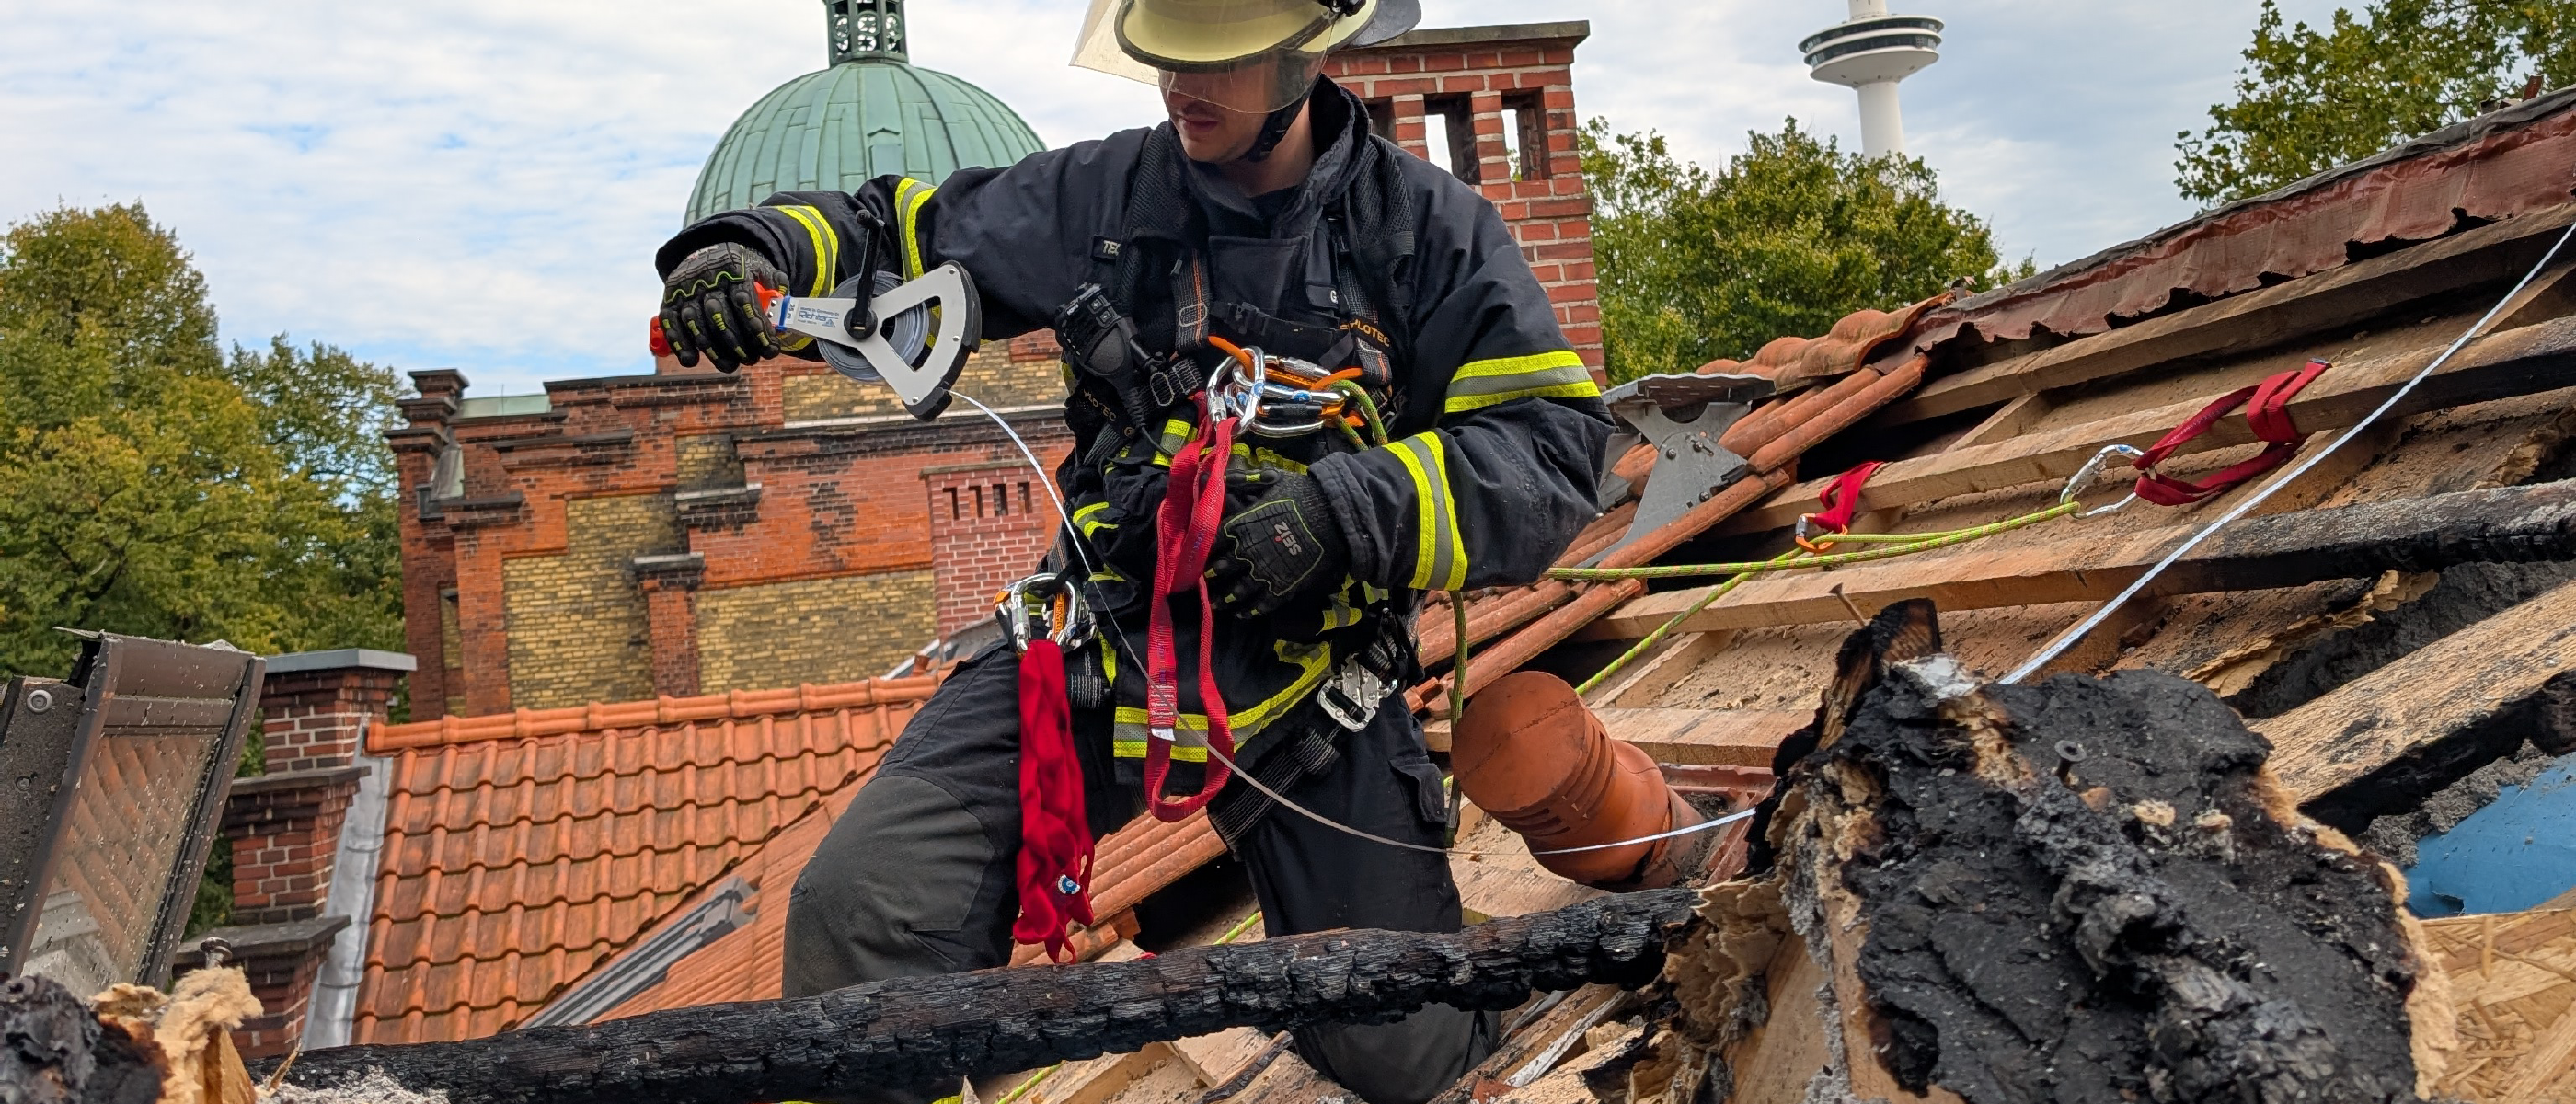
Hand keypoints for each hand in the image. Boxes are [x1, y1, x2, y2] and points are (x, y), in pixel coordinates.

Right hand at [658, 243, 789, 371]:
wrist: (706, 251)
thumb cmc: (740, 268)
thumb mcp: (760, 267)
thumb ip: (775, 284)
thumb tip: (783, 306)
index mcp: (732, 267)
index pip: (744, 300)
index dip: (757, 328)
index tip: (770, 349)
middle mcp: (706, 278)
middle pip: (719, 315)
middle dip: (736, 343)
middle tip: (751, 360)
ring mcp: (685, 289)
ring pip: (695, 322)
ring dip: (712, 349)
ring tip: (729, 366)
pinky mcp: (669, 299)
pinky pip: (670, 322)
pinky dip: (679, 343)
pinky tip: (691, 360)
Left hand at [1207, 470, 1348, 615]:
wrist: (1333, 515)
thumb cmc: (1301, 495)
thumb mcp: (1270, 480)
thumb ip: (1243, 481)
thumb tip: (1216, 475)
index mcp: (1240, 526)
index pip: (1212, 543)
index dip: (1204, 551)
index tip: (1198, 557)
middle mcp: (1246, 552)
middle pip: (1221, 570)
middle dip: (1211, 577)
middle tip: (1202, 583)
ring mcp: (1264, 572)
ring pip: (1237, 591)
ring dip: (1225, 599)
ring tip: (1216, 605)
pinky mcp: (1282, 587)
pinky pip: (1261, 604)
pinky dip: (1249, 611)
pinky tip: (1242, 613)